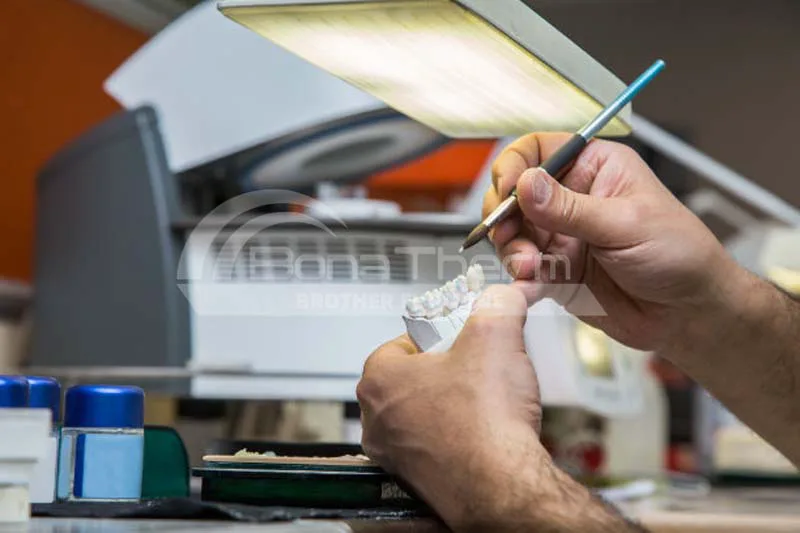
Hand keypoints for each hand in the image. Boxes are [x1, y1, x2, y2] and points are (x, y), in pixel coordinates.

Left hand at [358, 285, 643, 531]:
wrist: (503, 488)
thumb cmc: (485, 424)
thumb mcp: (496, 338)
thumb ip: (499, 304)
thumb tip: (508, 292)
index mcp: (379, 378)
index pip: (406, 339)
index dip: (442, 334)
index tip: (463, 338)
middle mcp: (377, 418)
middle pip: (415, 375)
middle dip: (447, 369)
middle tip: (477, 368)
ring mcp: (394, 452)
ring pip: (424, 410)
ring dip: (451, 403)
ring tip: (482, 401)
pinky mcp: (415, 478)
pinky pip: (434, 443)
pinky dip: (456, 435)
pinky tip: (481, 432)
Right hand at [485, 133, 739, 349]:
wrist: (689, 314)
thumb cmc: (680, 255)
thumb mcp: (626, 224)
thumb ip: (570, 208)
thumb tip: (527, 184)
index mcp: (594, 168)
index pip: (537, 150)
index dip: (515, 167)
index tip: (509, 192)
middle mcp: (572, 199)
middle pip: (513, 194)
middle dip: (505, 215)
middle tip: (509, 234)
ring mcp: (560, 235)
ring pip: (511, 234)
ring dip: (511, 251)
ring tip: (530, 267)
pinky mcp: (555, 270)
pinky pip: (522, 270)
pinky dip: (520, 279)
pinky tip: (532, 286)